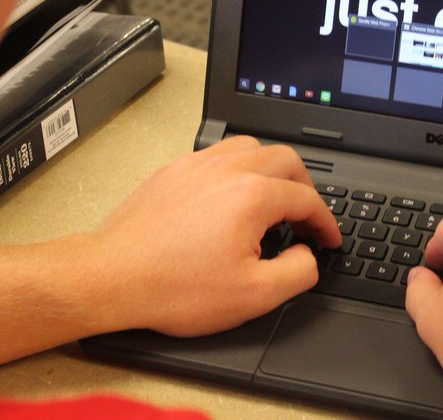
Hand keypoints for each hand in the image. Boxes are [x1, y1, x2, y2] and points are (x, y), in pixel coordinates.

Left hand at [94, 135, 340, 336]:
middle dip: (305, 185)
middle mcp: (226, 169)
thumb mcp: (254, 295)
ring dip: (271, 168)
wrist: (114, 277)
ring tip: (274, 196)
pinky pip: (215, 154)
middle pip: (284, 158)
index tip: (328, 239)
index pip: (306, 198)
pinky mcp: (172, 171)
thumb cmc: (174, 287)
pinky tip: (230, 194)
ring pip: (249, 146)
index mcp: (252, 195)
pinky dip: (236, 168)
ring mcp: (196, 165)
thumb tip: (307, 256)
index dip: (326, 221)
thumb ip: (297, 272)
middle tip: (308, 213)